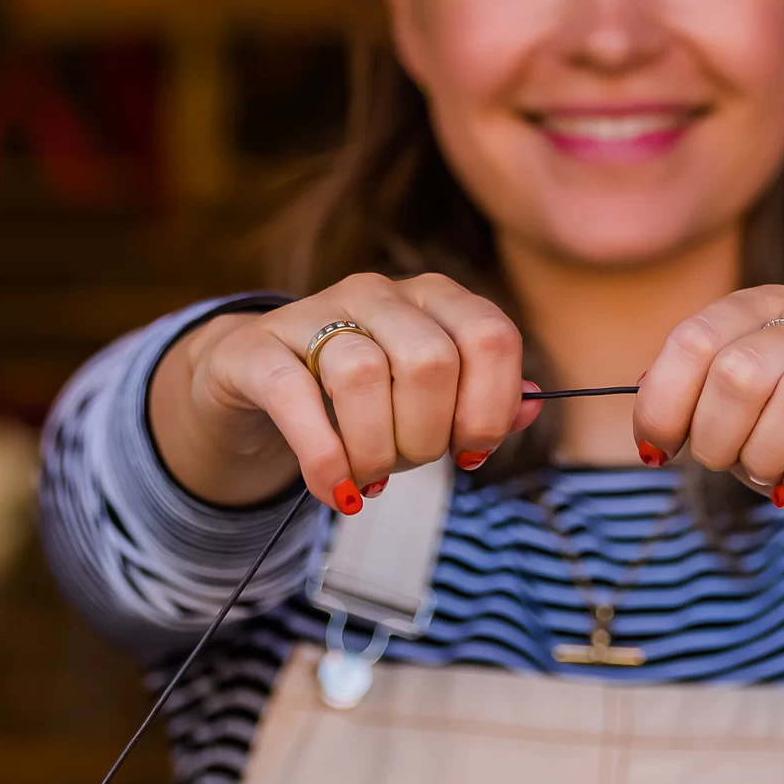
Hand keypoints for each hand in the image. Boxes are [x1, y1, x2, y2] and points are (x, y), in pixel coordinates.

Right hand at [150, 273, 540, 512]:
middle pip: (430, 362)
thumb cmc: (358, 399)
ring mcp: (312, 312)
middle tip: (407, 466)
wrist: (253, 379)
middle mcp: (376, 292)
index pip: (491, 337)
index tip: (470, 453)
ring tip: (369, 478)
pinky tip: (337, 491)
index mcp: (433, 297)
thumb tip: (531, 408)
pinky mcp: (258, 349)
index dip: (490, 408)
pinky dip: (325, 459)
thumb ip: (480, 403)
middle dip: (428, 437)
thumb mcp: (425, 401)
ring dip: (374, 451)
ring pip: (363, 374)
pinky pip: (296, 398)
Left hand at [632, 287, 783, 551]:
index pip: (696, 337)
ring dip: (766, 458)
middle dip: (716, 438)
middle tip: (729, 466)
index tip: (659, 448)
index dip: (663, 401)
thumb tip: (647, 408)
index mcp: (774, 308)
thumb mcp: (742, 415)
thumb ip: (695, 399)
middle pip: (741, 370)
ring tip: (770, 479)